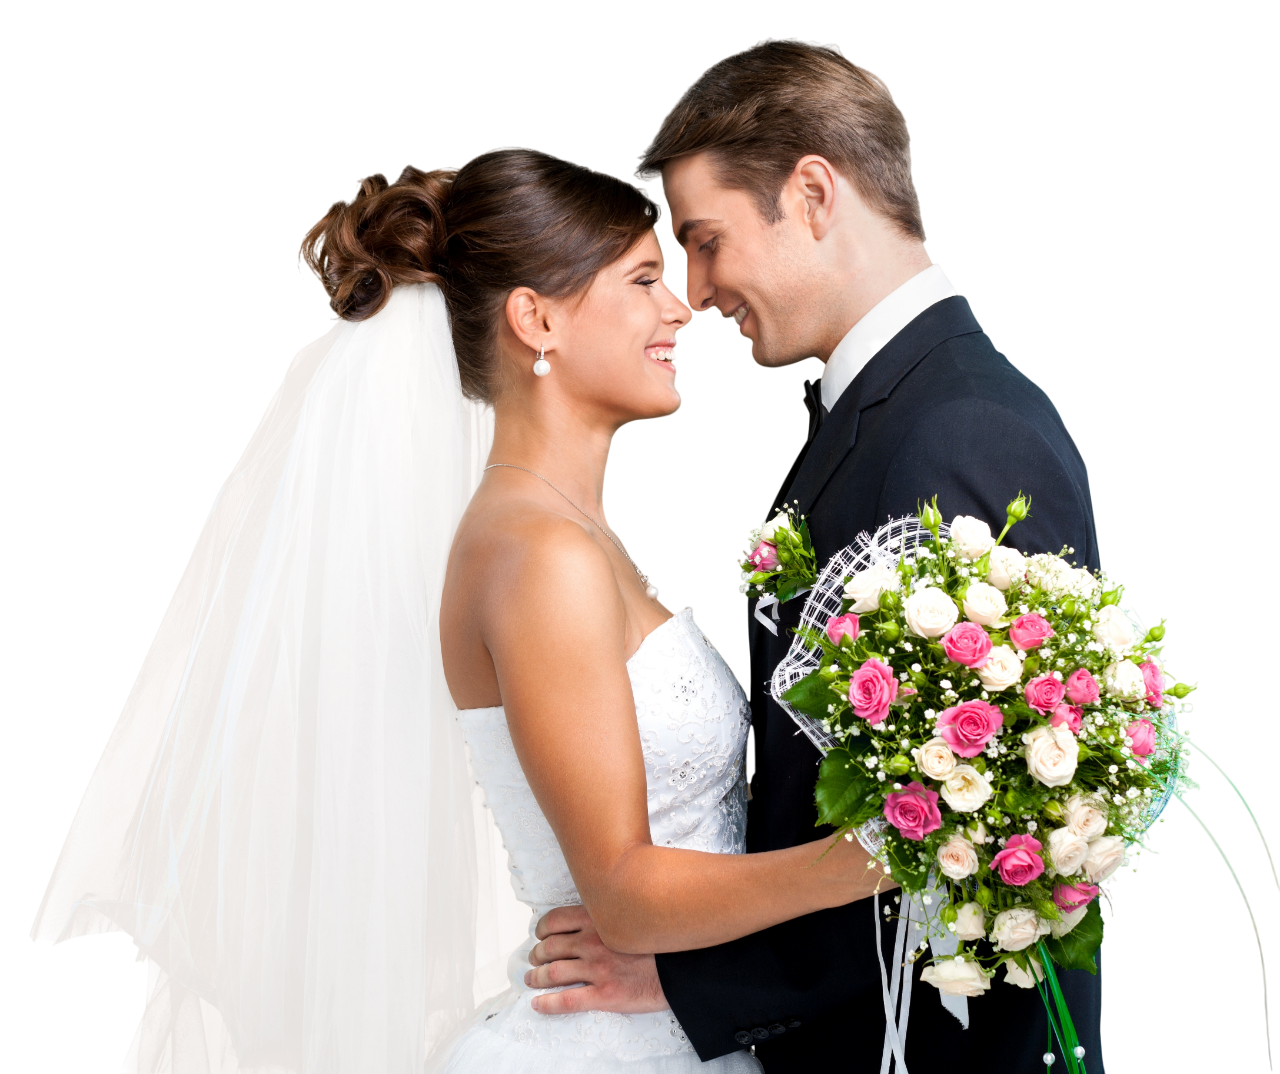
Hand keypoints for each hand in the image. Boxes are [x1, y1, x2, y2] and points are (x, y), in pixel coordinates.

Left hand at [525, 905, 668, 1014]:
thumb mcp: (633, 914)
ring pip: (554, 973)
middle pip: (551, 947)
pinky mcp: (604, 994)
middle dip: (537, 954)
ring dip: (537, 977)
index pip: (556, 920)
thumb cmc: (661, 940)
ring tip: (531, 979)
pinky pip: (567, 1000)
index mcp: (599, 919)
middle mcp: (593, 941)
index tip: (540, 934)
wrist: (683, 965)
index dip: (542, 929)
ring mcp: (597, 969)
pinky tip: (538, 1004)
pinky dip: (547, 1003)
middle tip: (533, 959)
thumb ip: (611, 913)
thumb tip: (596, 914)